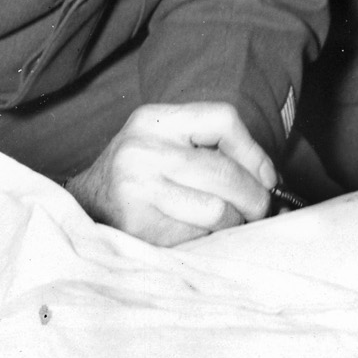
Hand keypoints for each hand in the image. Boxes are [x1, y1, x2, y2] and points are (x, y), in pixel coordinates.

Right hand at [66, 102, 276, 245]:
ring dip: (233, 221)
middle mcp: (144, 150)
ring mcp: (139, 189)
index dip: (254, 151)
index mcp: (155, 120)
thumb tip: (271, 179)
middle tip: (259, 209)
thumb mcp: (164, 141)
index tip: (266, 176)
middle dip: (254, 196)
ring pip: (217, 209)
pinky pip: (196, 236)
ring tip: (229, 221)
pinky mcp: (139, 226)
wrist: (86, 204)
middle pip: (224, 171)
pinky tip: (199, 233)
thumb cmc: (139, 172)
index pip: (223, 120)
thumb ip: (209, 147)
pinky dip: (208, 238)